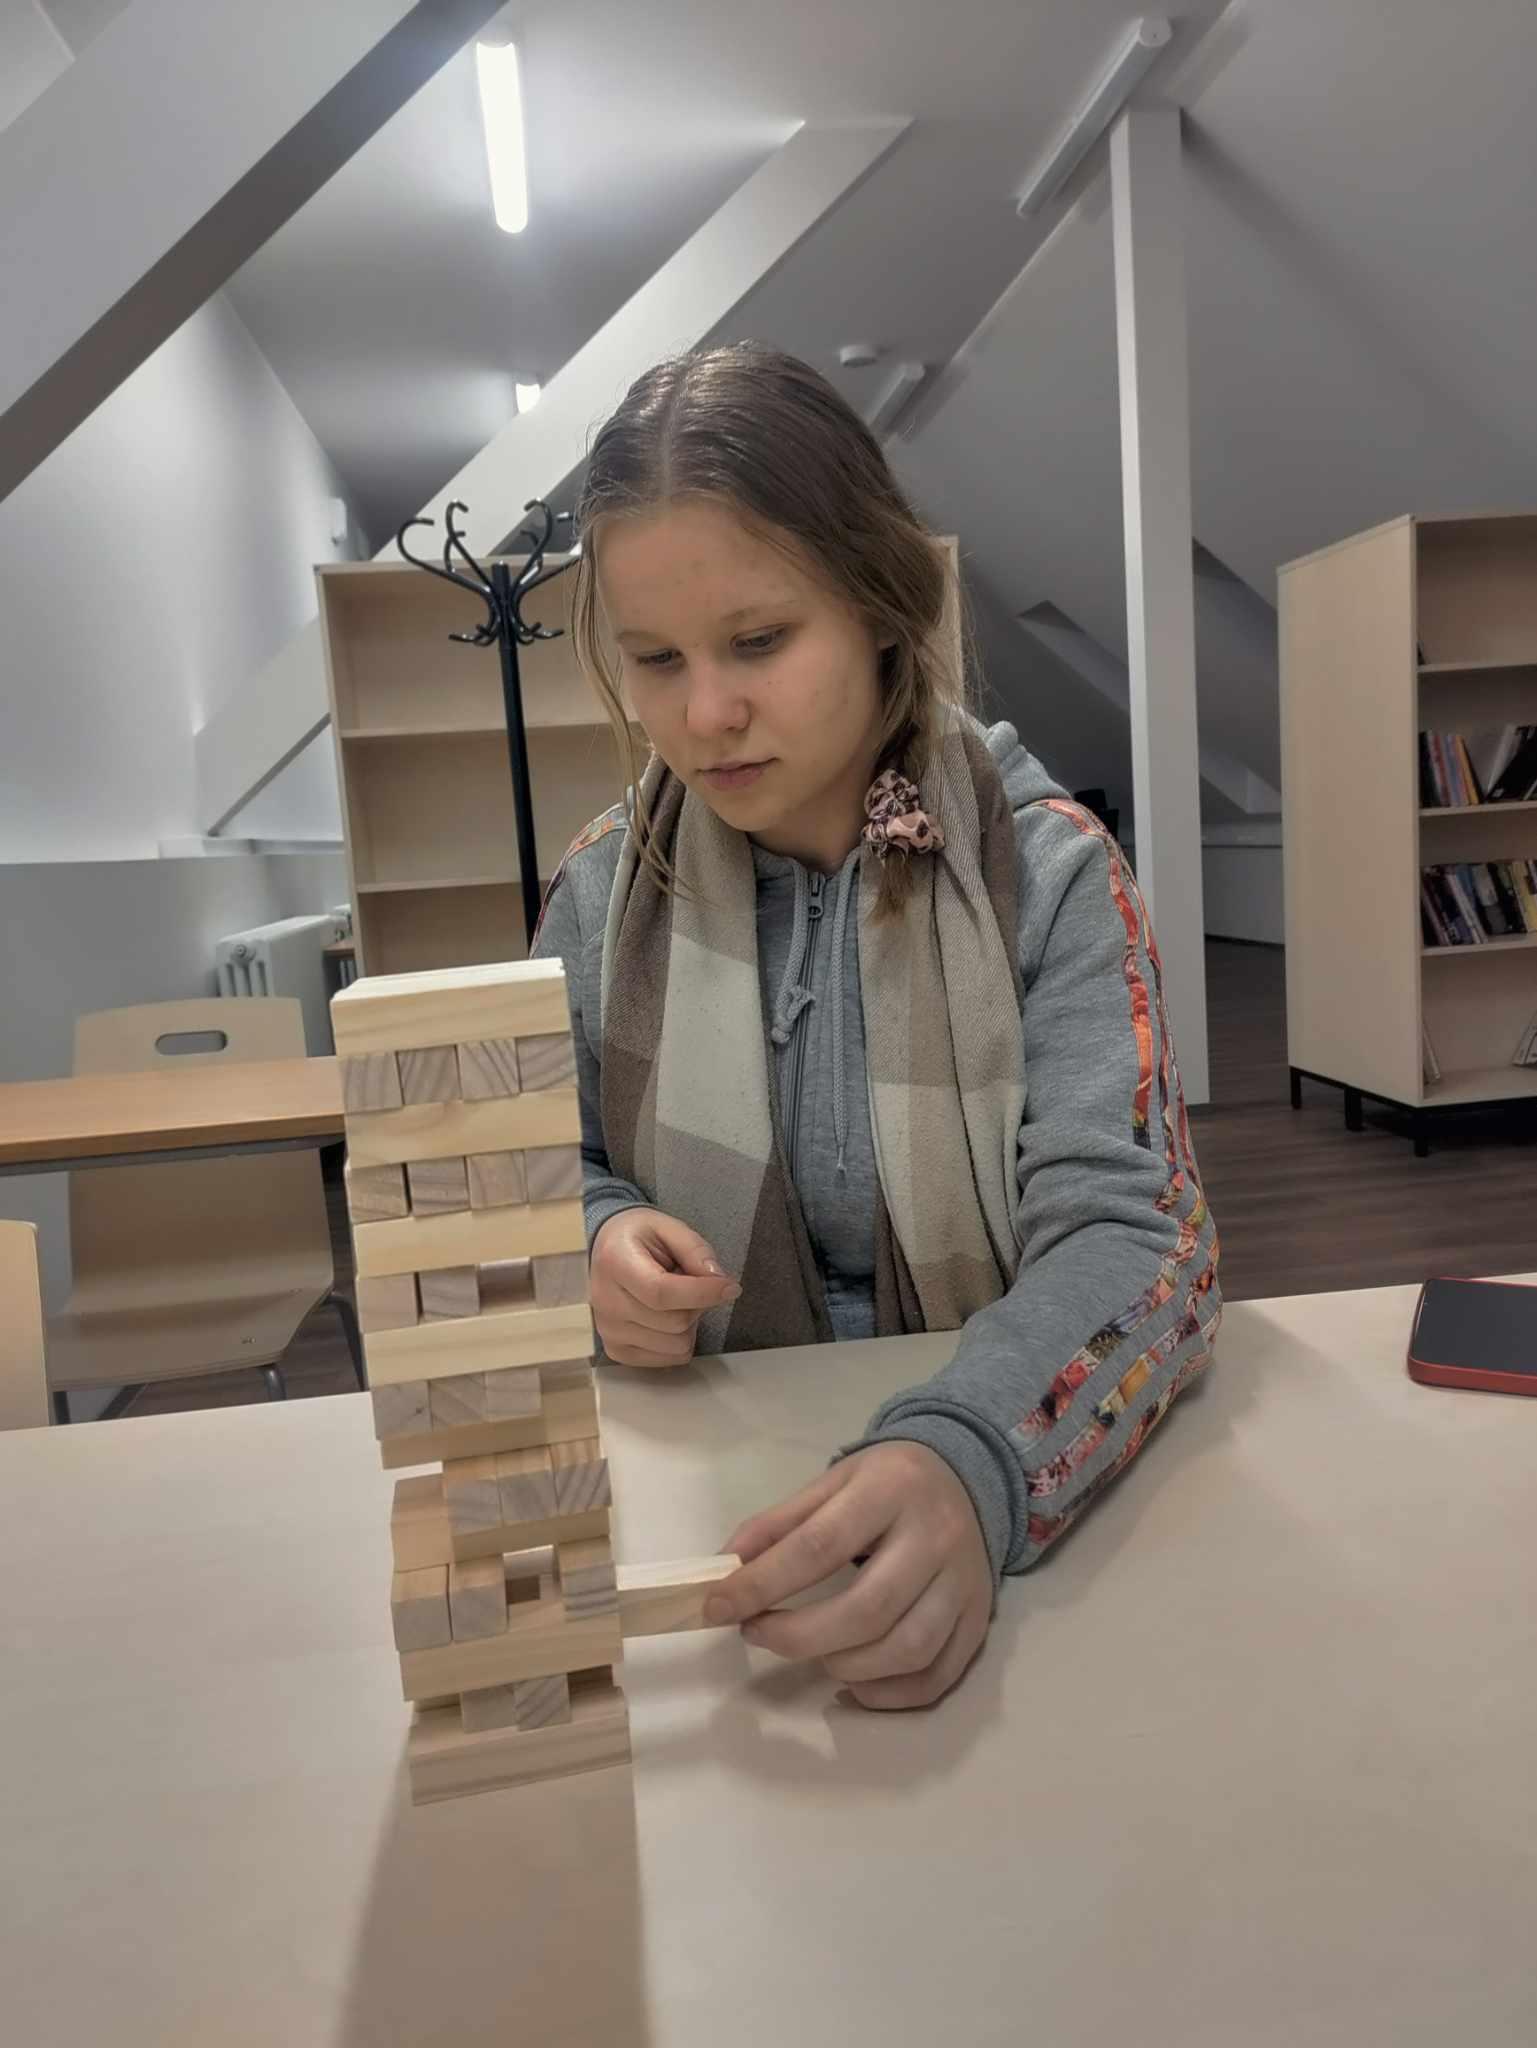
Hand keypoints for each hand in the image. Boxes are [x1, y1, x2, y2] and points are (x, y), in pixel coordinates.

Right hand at [590, 1207, 740, 1366]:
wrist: (608, 1250)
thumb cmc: (639, 1238)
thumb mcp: (669, 1227)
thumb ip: (696, 1250)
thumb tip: (717, 1279)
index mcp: (615, 1263)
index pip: (661, 1293)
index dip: (702, 1294)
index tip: (730, 1287)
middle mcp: (605, 1302)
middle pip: (674, 1322)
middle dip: (698, 1305)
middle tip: (692, 1285)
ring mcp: (608, 1331)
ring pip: (675, 1345)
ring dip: (689, 1325)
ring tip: (676, 1301)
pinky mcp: (616, 1351)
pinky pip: (668, 1360)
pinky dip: (678, 1341)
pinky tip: (667, 1318)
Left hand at [706, 1442, 992, 1708]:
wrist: (967, 1476)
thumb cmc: (887, 1482)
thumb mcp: (833, 1481)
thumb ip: (778, 1524)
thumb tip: (726, 1571)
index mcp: (891, 1489)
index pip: (819, 1546)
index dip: (763, 1584)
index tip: (718, 1608)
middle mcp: (936, 1536)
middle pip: (868, 1608)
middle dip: (799, 1636)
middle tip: (759, 1634)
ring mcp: (965, 1582)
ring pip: (906, 1649)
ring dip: (844, 1666)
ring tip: (810, 1652)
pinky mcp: (981, 1619)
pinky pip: (937, 1677)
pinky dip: (889, 1694)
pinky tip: (852, 1685)